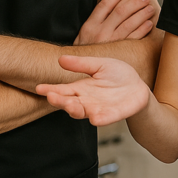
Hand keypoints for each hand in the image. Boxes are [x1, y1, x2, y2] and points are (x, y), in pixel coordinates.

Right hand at [35, 55, 149, 125]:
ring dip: (75, 110)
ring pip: (82, 112)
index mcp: (81, 88)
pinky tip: (95, 118)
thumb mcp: (100, 65)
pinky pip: (105, 118)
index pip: (62, 90)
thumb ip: (82, 64)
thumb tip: (61, 58)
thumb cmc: (117, 76)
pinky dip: (100, 119)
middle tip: (51, 96)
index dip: (50, 90)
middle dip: (60, 101)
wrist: (138, 88)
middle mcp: (86, 101)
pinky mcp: (113, 115)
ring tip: (70, 105)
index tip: (39, 88)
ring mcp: (98, 109)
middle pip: (69, 103)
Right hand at [74, 0, 154, 44]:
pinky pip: (134, 37)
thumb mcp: (83, 33)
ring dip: (142, 14)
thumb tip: (110, 3)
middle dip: (134, 3)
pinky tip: (149, 23)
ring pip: (129, 23)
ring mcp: (111, 41)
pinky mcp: (120, 51)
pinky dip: (143, 29)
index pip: (104, 6)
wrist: (84, 66)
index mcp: (90, 25)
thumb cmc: (86, 48)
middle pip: (120, 12)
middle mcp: (100, 32)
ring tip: (150, 8)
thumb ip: (95, 20)